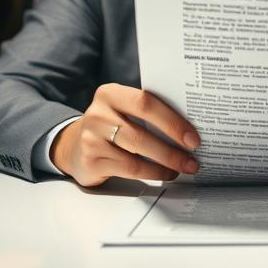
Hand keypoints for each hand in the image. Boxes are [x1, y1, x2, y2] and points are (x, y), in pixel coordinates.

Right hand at [51, 83, 200, 186]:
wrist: (74, 145)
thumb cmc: (111, 125)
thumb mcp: (123, 110)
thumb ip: (149, 112)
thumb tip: (190, 130)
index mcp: (111, 93)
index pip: (146, 103)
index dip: (173, 121)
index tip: (193, 137)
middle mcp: (98, 114)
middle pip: (142, 132)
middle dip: (173, 148)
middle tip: (193, 158)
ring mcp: (92, 138)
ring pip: (137, 153)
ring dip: (166, 163)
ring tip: (184, 167)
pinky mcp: (91, 161)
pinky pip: (129, 169)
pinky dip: (152, 173)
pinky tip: (165, 173)